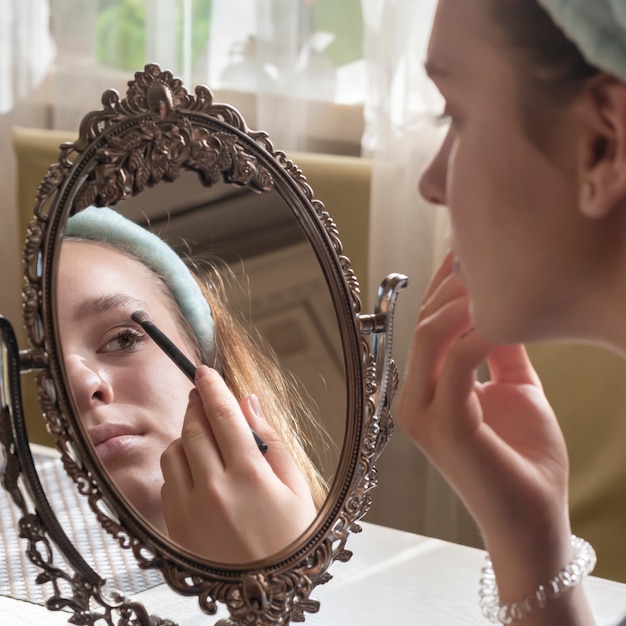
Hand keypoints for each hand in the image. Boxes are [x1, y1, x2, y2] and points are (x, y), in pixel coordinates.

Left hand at [160, 365, 316, 563]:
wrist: (268, 593)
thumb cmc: (291, 538)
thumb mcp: (297, 486)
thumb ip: (271, 440)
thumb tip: (249, 403)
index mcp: (250, 474)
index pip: (223, 414)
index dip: (212, 386)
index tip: (204, 370)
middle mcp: (214, 488)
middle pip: (194, 426)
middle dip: (196, 403)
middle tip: (202, 393)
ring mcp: (189, 508)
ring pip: (174, 450)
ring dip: (186, 433)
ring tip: (205, 437)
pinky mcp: (175, 525)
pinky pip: (166, 479)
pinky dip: (177, 464)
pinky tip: (196, 469)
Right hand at [397, 253, 594, 621]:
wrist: (532, 521)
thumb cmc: (523, 460)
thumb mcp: (515, 390)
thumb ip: (503, 350)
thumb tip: (504, 306)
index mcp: (426, 391)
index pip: (427, 325)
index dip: (445, 285)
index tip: (467, 250)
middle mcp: (415, 400)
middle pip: (424, 323)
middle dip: (453, 283)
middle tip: (481, 249)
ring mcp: (423, 414)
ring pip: (431, 336)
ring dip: (464, 300)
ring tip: (494, 273)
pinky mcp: (445, 427)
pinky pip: (456, 363)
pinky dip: (479, 332)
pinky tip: (504, 315)